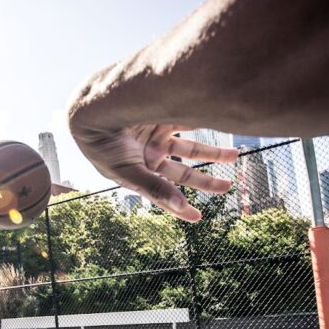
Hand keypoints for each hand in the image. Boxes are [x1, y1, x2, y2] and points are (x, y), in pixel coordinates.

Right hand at [70, 122, 238, 221]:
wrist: (92, 110)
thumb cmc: (104, 147)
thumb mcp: (129, 172)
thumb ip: (155, 188)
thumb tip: (182, 207)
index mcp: (142, 175)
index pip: (166, 195)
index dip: (182, 208)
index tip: (199, 219)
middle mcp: (152, 158)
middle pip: (185, 173)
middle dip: (207, 181)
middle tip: (228, 187)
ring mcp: (158, 138)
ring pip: (191, 149)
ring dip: (213, 153)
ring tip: (235, 155)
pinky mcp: (162, 117)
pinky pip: (187, 122)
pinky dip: (202, 126)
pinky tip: (220, 125)